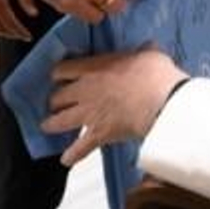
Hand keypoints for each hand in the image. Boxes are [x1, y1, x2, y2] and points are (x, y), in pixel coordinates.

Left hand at [43, 49, 186, 166]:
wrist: (162, 101)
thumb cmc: (155, 73)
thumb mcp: (148, 53)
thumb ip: (141, 51)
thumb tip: (147, 48)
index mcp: (94, 68)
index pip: (62, 69)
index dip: (58, 74)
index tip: (58, 76)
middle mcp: (85, 90)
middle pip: (57, 96)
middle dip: (54, 100)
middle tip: (55, 103)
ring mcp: (89, 114)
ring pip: (60, 121)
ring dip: (52, 124)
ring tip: (47, 126)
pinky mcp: (99, 134)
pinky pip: (79, 148)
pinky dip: (72, 155)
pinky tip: (66, 160)